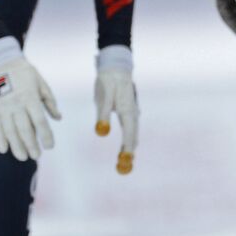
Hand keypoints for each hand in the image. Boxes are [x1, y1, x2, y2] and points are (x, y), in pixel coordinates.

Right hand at [0, 37, 60, 162]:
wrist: (2, 63)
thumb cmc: (26, 74)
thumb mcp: (42, 84)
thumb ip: (50, 102)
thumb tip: (58, 118)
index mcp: (30, 98)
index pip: (39, 121)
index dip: (45, 136)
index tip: (50, 146)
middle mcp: (16, 104)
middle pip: (24, 129)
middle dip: (31, 145)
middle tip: (36, 156)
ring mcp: (3, 107)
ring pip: (10, 131)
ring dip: (16, 146)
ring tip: (23, 157)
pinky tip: (4, 149)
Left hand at [94, 45, 138, 173]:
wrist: (116, 67)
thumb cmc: (108, 81)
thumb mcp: (103, 96)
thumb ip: (103, 114)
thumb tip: (101, 132)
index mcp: (127, 110)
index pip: (129, 133)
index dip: (127, 148)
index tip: (125, 161)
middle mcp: (132, 112)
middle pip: (133, 136)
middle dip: (129, 151)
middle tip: (124, 168)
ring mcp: (132, 111)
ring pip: (134, 132)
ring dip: (130, 146)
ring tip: (126, 161)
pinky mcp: (129, 110)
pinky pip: (131, 128)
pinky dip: (130, 138)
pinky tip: (127, 145)